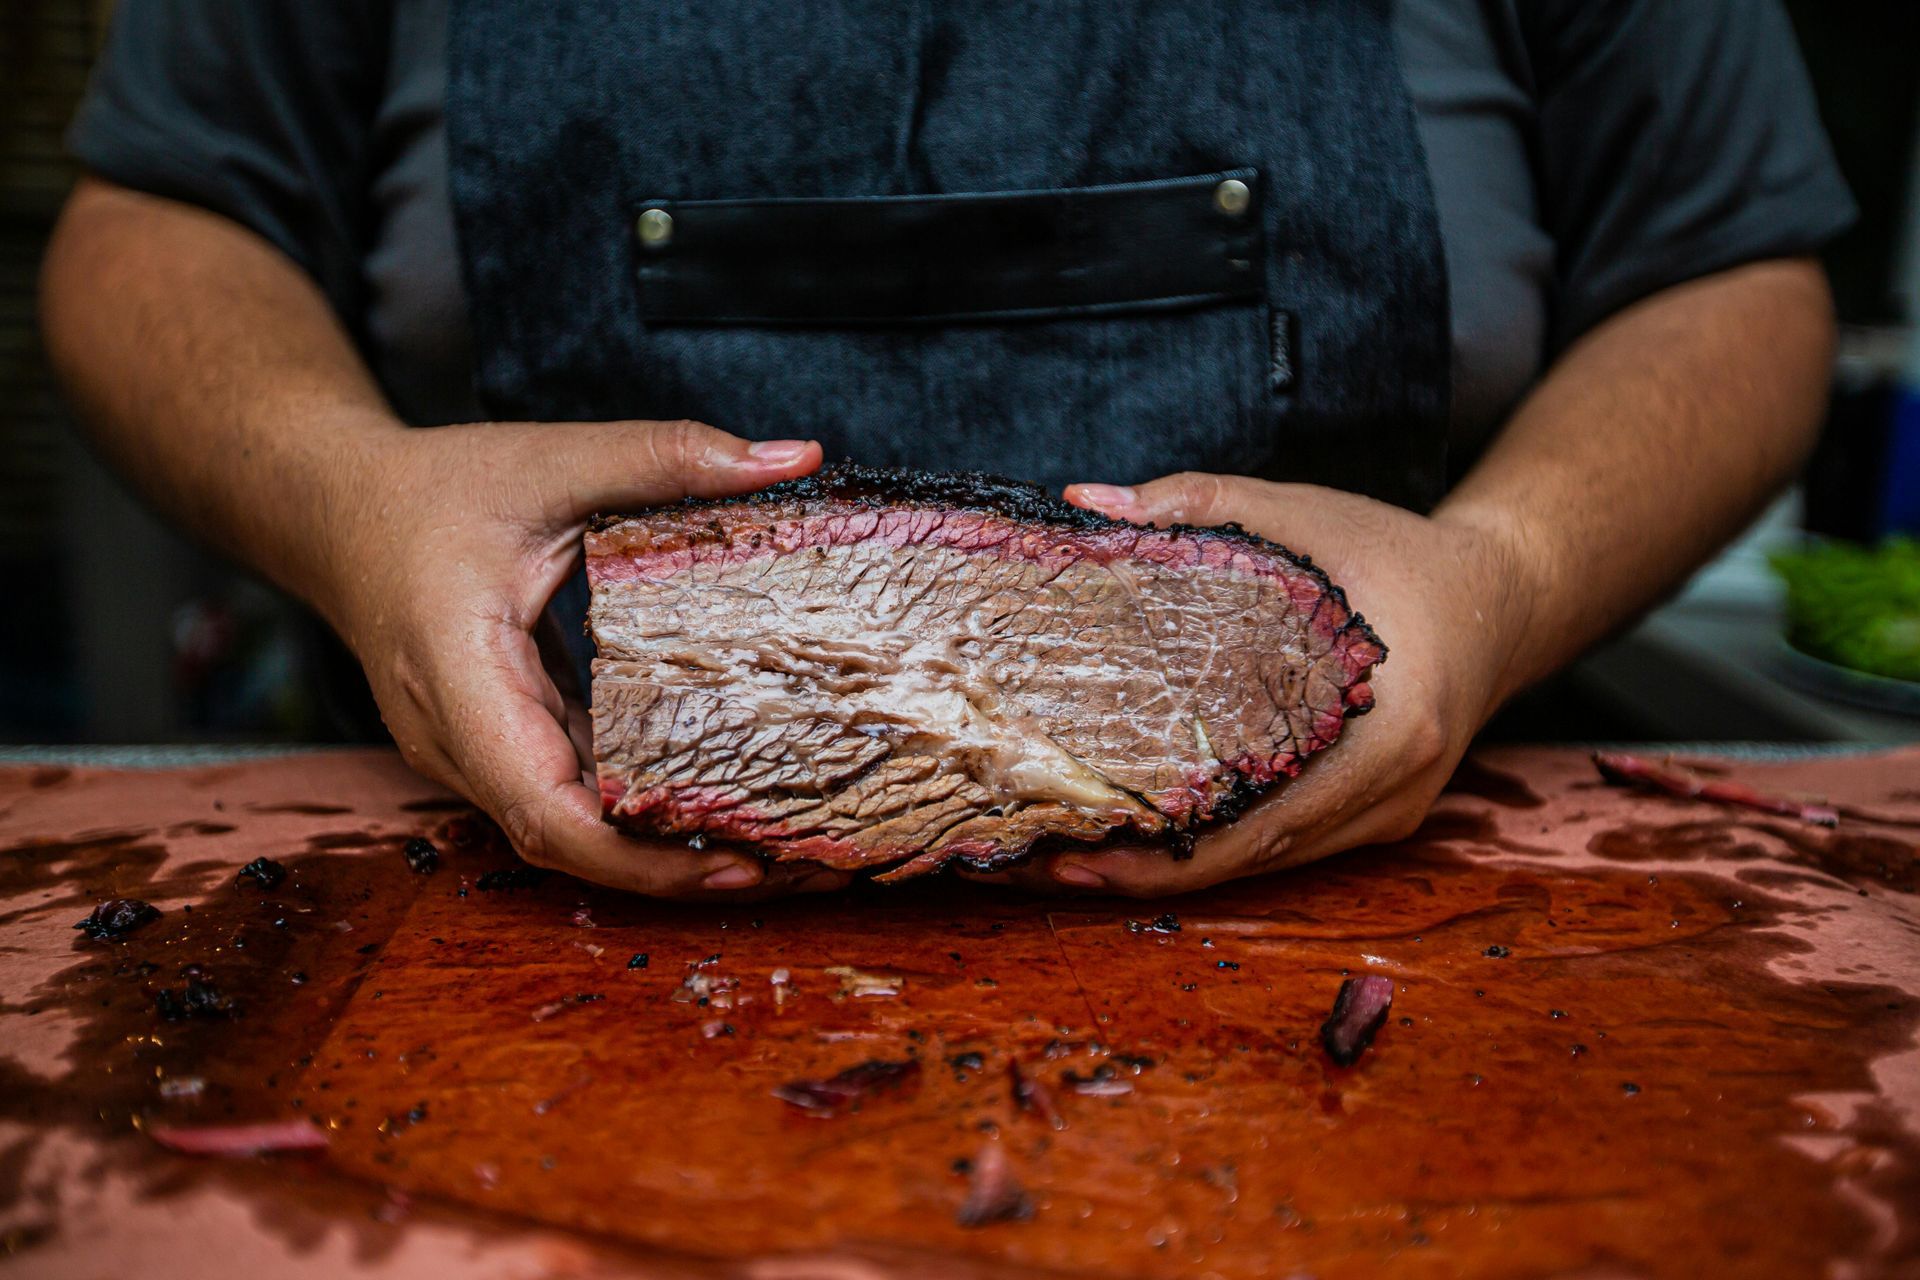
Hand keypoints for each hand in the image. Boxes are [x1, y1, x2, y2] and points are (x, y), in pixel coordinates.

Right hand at [314, 416, 847, 897]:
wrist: (335, 509)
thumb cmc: (432, 488)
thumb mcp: (553, 458)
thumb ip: (669, 453)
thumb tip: (798, 454)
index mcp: (463, 678)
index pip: (544, 810)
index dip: (636, 857)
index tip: (730, 861)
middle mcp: (458, 739)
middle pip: (570, 841)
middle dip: (677, 870)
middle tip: (796, 868)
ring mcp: (472, 752)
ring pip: (571, 830)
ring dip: (666, 849)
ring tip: (781, 850)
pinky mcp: (497, 744)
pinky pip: (570, 794)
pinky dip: (640, 809)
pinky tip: (721, 801)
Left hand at [967, 472, 1537, 896]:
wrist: (1504, 595)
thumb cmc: (1403, 554)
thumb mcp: (1306, 513)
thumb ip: (1200, 503)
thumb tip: (1083, 506)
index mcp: (1388, 731)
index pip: (1261, 822)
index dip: (1166, 852)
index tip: (1080, 854)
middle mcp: (1393, 792)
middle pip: (1253, 858)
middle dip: (1144, 872)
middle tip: (1043, 865)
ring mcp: (1389, 813)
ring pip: (1267, 861)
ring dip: (1171, 867)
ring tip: (1069, 860)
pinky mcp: (1378, 814)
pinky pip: (1287, 843)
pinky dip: (1214, 846)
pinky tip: (1143, 837)